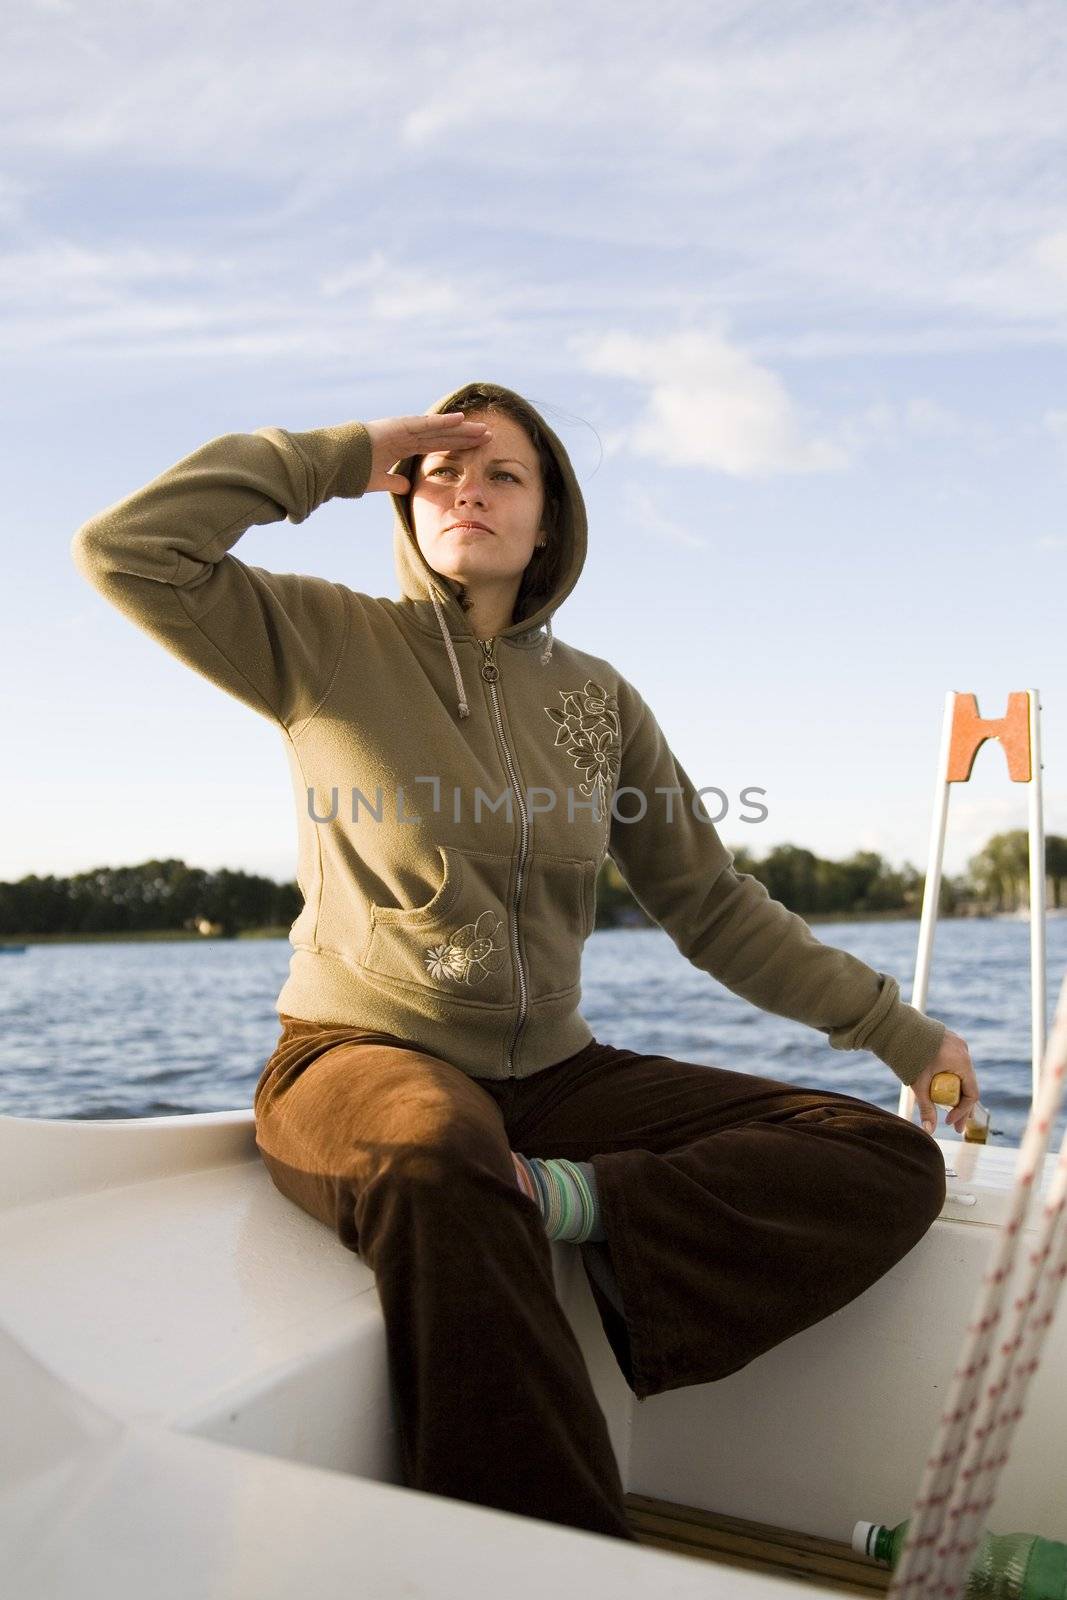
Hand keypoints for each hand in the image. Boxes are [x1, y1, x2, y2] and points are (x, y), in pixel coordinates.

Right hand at [363, 412, 491, 494]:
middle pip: (442, 435)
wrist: (335, 464)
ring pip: (439, 428)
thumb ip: (394, 482)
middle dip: (465, 436)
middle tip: (488, 436)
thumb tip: (408, 487)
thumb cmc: (352, 472)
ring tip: (483, 429)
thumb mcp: (379, 481)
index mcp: (402, 447)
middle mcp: (405, 435)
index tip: (476, 448)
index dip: (457, 446)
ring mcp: (402, 429)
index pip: (436, 446)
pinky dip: (443, 422)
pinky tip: (461, 421)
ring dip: (461, 428)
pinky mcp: (398, 427)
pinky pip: (425, 424)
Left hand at [910, 1029, 979, 1135]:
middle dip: (960, 1105)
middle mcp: (964, 1052)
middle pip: (967, 1084)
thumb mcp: (919, 1084)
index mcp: (962, 1062)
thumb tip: (929, 1131)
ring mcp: (957, 1044)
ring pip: (961, 1073)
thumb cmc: (909, 1055)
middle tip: (952, 1124)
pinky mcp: (948, 1040)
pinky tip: (942, 1087)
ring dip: (955, 1090)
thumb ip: (926, 1107)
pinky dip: (950, 1076)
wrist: (896, 1027)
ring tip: (947, 1108)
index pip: (971, 1094)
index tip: (949, 1122)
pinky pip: (954, 1062)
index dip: (962, 1111)